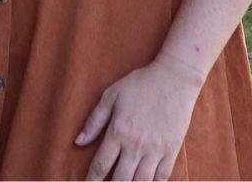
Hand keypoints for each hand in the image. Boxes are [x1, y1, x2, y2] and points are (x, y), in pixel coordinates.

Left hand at [76, 54, 205, 180]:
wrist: (174, 80)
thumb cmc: (139, 85)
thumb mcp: (110, 96)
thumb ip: (94, 121)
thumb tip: (77, 142)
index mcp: (118, 131)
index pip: (101, 164)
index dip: (92, 179)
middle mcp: (136, 145)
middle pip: (120, 179)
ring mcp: (156, 150)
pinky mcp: (172, 151)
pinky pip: (162, 177)